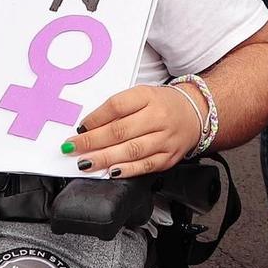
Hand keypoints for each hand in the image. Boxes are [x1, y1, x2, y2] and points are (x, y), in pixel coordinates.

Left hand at [68, 83, 202, 178]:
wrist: (195, 113)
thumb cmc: (162, 105)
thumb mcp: (141, 96)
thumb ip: (117, 109)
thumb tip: (89, 127)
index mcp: (148, 96)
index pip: (117, 106)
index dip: (95, 118)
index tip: (79, 128)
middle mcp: (158, 117)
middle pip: (121, 131)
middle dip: (92, 142)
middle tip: (73, 148)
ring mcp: (165, 139)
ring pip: (131, 151)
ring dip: (105, 158)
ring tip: (86, 162)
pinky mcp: (169, 158)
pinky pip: (145, 166)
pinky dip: (126, 170)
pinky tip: (111, 172)